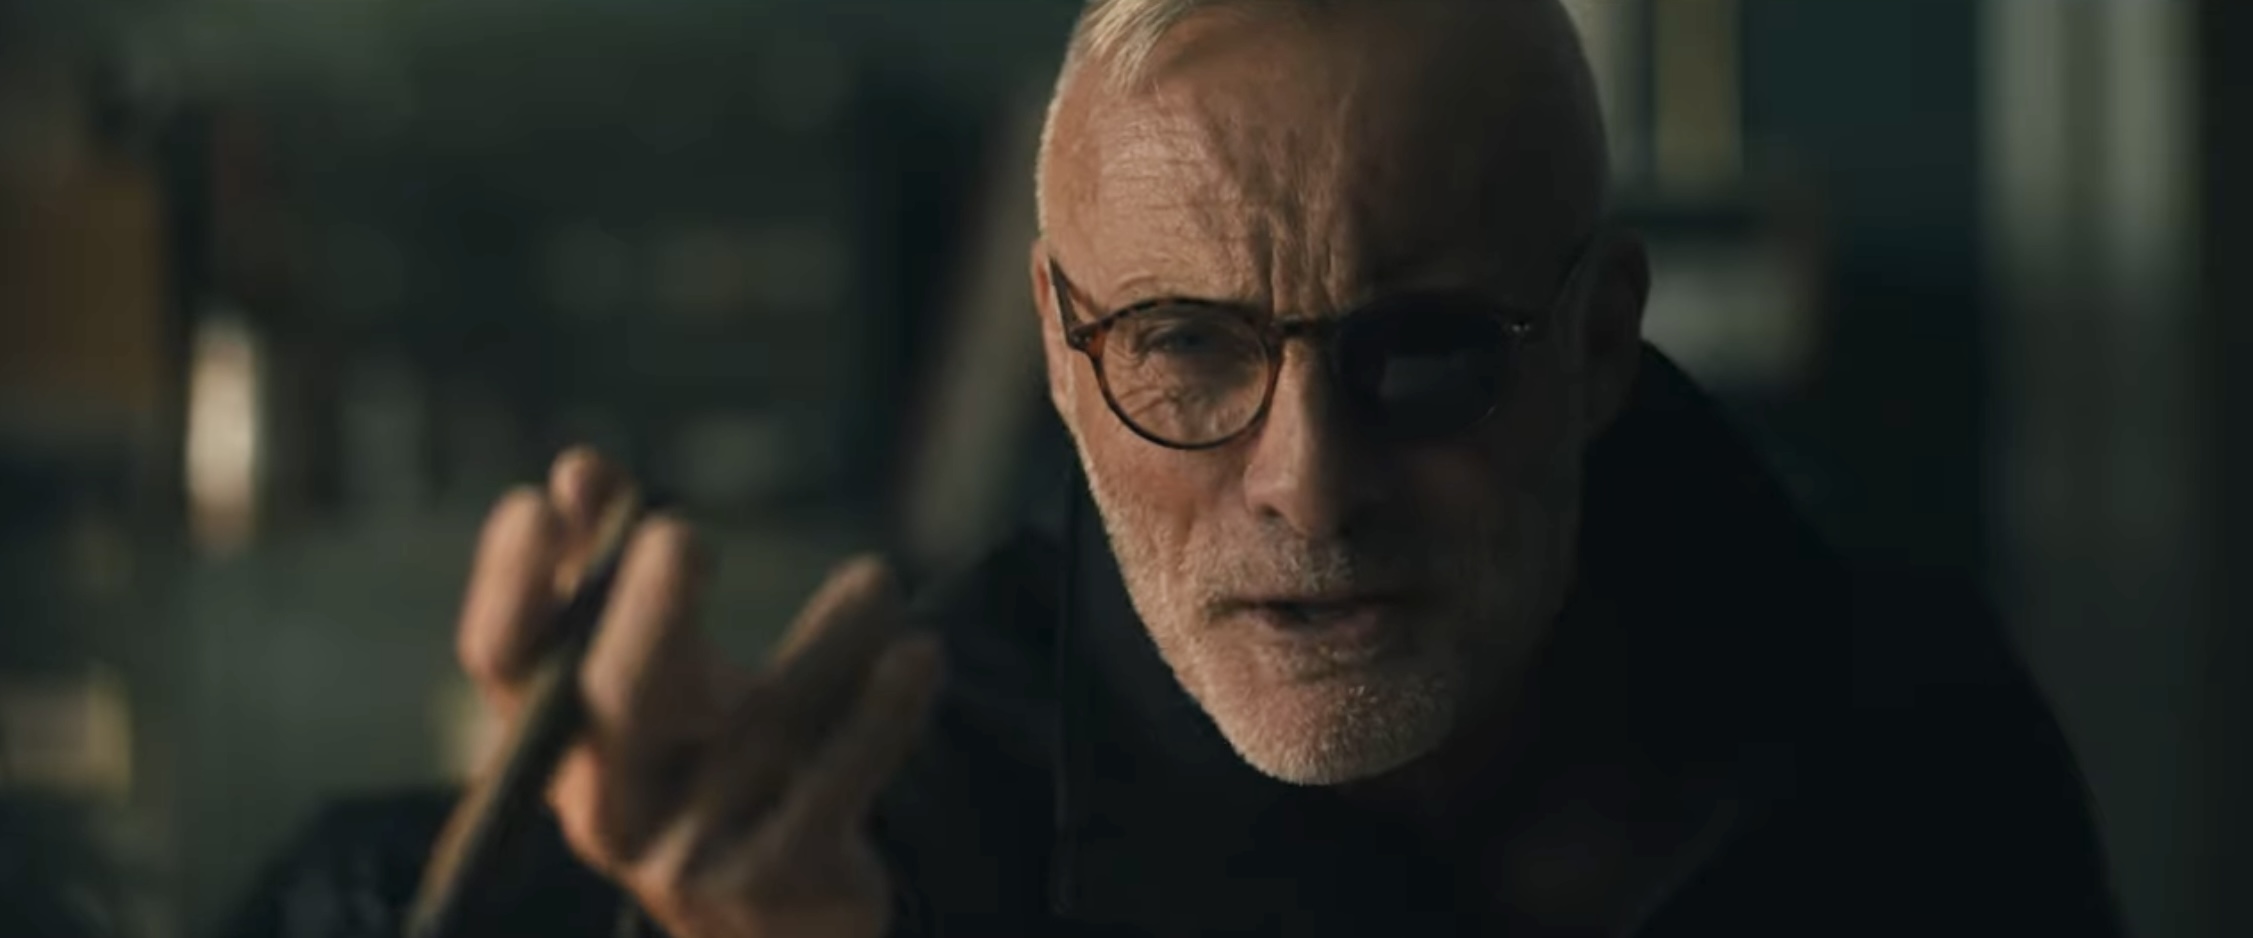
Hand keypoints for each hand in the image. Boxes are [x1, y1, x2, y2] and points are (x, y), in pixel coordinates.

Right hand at [456, 448, 943, 937]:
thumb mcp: (653, 672)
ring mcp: (689, 853)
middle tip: (681, 532)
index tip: (538, 500)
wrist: (770, 914)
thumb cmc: (696, 757)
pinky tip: (919, 654)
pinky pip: (833, 784)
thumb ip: (613, 571)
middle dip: (647, 614)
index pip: (503, 663)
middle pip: (613, 704)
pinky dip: (881, 714)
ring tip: (879, 580)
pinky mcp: (775, 879)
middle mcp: (607, 803)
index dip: (509, 584)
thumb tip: (577, 466)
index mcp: (556, 742)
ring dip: (827, 645)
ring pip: (760, 730)